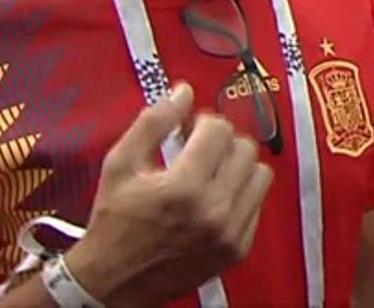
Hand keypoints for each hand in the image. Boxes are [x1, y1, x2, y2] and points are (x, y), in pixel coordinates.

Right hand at [65, 84, 273, 305]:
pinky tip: (215, 198)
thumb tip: (183, 91)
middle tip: (200, 149)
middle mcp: (214, 210)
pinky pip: (258, 204)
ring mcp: (230, 232)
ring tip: (212, 172)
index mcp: (184, 186)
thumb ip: (153, 122)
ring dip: (238, 165)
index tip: (188, 130)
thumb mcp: (121, 164)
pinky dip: (241, 194)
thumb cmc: (114, 221)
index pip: (219, 129)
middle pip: (246, 148)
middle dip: (222, 141)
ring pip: (260, 174)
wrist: (112, 282)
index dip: (202, 122)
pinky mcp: (239, 248)